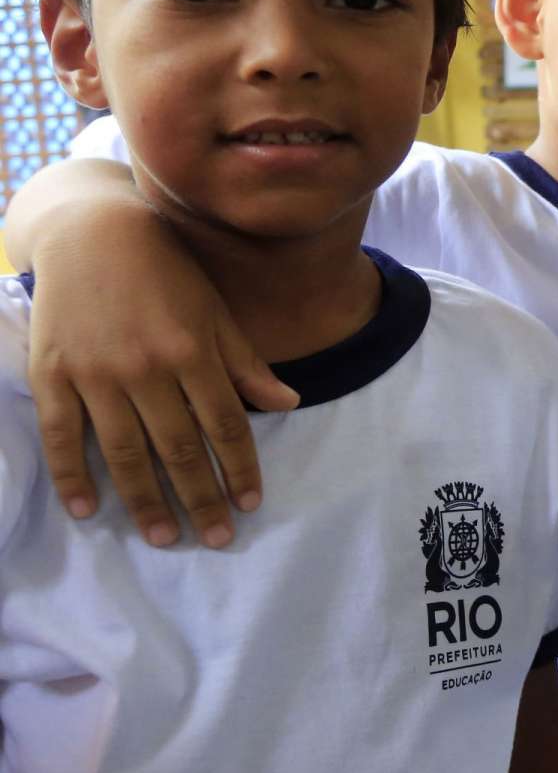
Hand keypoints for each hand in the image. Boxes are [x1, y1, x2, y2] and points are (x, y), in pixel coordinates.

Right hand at [30, 204, 297, 546]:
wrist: (92, 233)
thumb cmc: (166, 273)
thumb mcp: (216, 312)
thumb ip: (247, 363)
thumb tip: (289, 404)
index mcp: (193, 352)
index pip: (226, 426)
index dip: (240, 468)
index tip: (250, 504)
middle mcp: (146, 368)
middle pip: (180, 449)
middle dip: (201, 498)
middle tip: (217, 539)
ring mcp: (95, 373)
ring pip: (126, 452)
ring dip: (146, 501)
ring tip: (164, 537)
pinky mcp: (53, 374)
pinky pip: (64, 436)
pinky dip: (74, 476)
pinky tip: (89, 510)